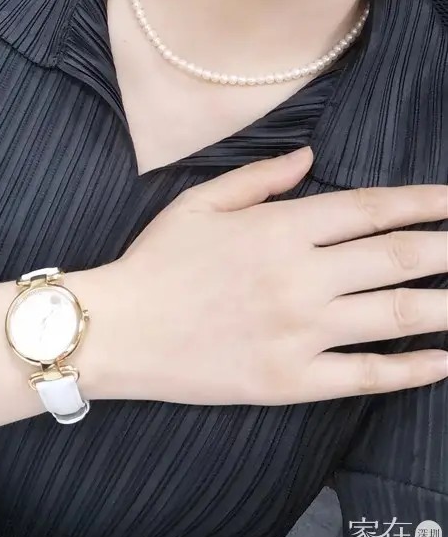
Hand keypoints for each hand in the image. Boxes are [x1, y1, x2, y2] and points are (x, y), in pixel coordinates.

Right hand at [79, 148, 447, 405]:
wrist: (121, 330)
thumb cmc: (157, 261)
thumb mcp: (201, 202)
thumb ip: (261, 177)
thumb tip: (312, 156)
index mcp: (280, 228)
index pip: (371, 209)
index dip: (423, 203)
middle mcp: (301, 276)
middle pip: (397, 257)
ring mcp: (301, 331)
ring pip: (396, 314)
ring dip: (446, 305)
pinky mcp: (292, 379)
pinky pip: (366, 374)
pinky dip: (413, 369)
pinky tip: (443, 361)